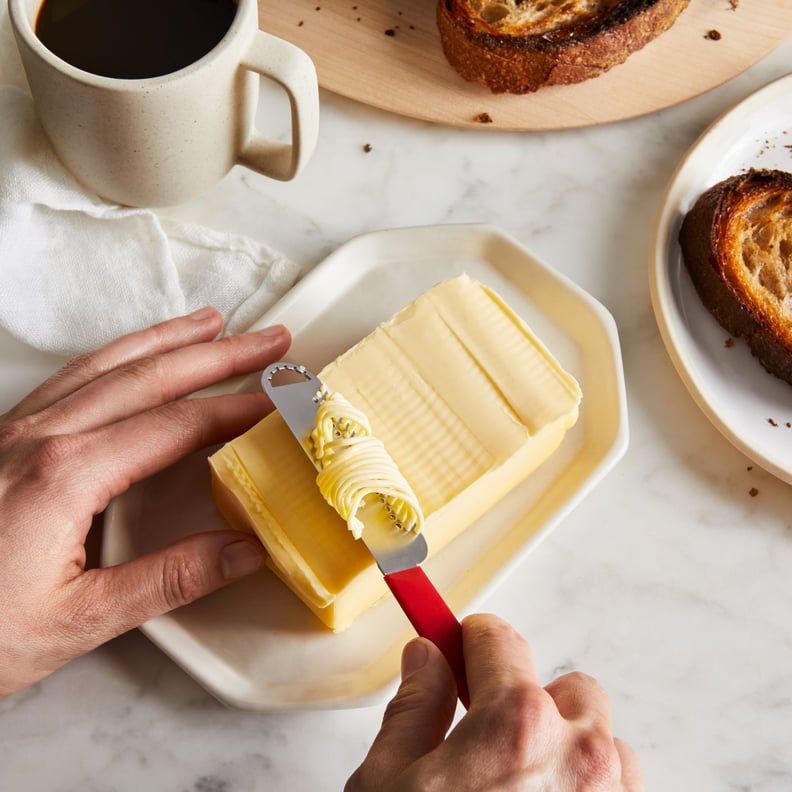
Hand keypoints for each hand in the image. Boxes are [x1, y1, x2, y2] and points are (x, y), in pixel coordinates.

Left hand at [0, 308, 289, 696]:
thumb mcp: (77, 621)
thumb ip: (167, 581)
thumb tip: (243, 551)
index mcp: (65, 475)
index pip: (176, 425)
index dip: (236, 409)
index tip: (279, 399)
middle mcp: (41, 437)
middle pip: (150, 377)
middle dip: (219, 354)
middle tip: (269, 340)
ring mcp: (16, 430)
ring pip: (108, 364)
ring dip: (169, 340)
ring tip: (212, 323)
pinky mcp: (3, 438)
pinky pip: (74, 376)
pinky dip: (118, 353)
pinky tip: (134, 353)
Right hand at [346, 614, 642, 790]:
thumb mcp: (389, 784)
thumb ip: (414, 707)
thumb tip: (425, 660)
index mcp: (515, 724)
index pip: (499, 640)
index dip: (468, 640)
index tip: (455, 645)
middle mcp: (580, 755)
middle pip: (567, 687)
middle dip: (526, 698)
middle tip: (482, 734)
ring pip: (603, 739)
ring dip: (565, 746)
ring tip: (515, 788)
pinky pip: (621, 789)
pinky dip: (588, 790)